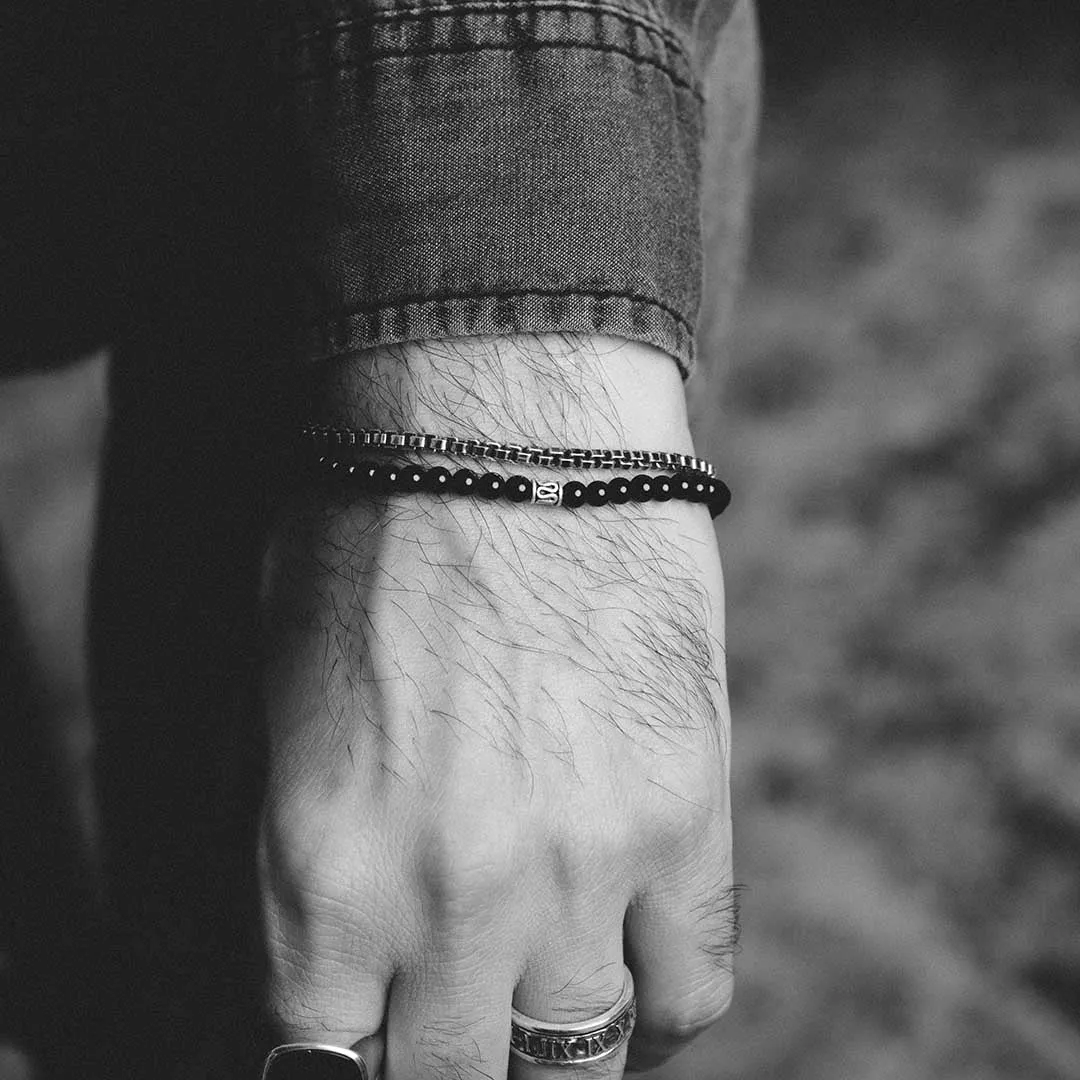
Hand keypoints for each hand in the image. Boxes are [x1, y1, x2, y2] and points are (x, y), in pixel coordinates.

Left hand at [257, 337, 736, 1078]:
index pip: (323, 1079)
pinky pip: (691, 992)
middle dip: (448, 1070)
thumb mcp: (278, 710)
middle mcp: (450, 897)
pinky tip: (628, 977)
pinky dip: (656, 1013)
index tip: (371, 1053)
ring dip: (551, 1048)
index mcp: (320, 870)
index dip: (347, 1078)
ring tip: (539, 1001)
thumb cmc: (370, 543)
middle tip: (453, 1028)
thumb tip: (318, 972)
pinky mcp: (688, 813)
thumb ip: (293, 865)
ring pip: (576, 1062)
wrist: (505, 421)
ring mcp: (583, 864)